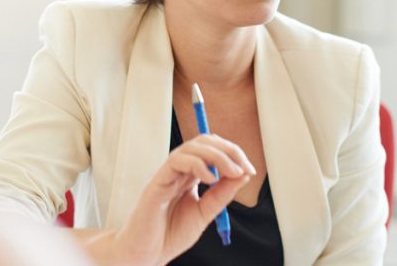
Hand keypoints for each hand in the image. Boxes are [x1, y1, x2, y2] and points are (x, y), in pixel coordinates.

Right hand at [89, 134, 256, 265]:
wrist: (147, 253)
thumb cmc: (170, 234)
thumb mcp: (205, 213)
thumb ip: (221, 195)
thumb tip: (243, 174)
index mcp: (190, 175)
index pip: (213, 150)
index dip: (233, 154)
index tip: (249, 170)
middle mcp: (179, 170)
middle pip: (205, 142)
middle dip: (229, 150)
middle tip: (243, 168)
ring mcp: (167, 174)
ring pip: (192, 147)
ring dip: (218, 155)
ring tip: (232, 172)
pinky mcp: (157, 182)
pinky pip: (177, 161)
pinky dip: (198, 164)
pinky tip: (210, 179)